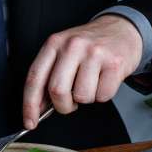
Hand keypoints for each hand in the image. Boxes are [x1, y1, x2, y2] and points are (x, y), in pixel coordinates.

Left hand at [22, 15, 142, 127]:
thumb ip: (49, 76)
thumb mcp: (64, 52)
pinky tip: (104, 80)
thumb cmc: (90, 45)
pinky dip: (103, 94)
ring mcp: (94, 53)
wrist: (122, 29)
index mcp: (54, 43)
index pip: (35, 78)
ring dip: (86, 98)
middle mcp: (72, 46)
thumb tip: (38, 108)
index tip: (30, 122)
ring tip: (91, 83)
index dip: (30, 105)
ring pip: (82, 96)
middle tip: (70, 103)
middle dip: (63, 106)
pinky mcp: (114, 63)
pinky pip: (103, 96)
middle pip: (57, 91)